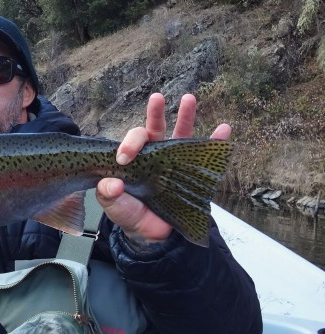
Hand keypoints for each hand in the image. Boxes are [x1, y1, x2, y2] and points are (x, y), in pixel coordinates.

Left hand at [95, 93, 230, 243]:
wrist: (152, 235)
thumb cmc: (130, 215)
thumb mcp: (114, 207)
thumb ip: (108, 195)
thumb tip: (112, 183)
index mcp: (133, 160)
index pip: (132, 142)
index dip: (129, 144)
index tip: (124, 157)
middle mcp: (153, 156)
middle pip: (155, 129)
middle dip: (155, 113)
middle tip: (156, 99)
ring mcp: (173, 163)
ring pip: (181, 135)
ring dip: (186, 116)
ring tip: (189, 98)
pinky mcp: (192, 174)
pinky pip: (206, 155)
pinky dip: (216, 142)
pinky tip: (224, 129)